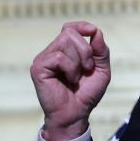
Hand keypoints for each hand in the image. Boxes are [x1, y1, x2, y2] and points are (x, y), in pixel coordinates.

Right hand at [30, 21, 110, 140]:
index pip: (69, 28)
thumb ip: (101, 51)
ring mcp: (43, 59)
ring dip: (79, 61)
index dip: (81, 26)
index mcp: (64, 51)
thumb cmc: (86, 94)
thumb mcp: (101, 71)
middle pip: (70, 33)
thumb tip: (96, 32)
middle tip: (87, 68)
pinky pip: (59, 57)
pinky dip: (70, 69)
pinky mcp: (38, 68)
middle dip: (85, 50)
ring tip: (76, 77)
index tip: (93, 31)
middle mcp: (51, 52)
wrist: (76, 115)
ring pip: (65, 42)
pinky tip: (69, 80)